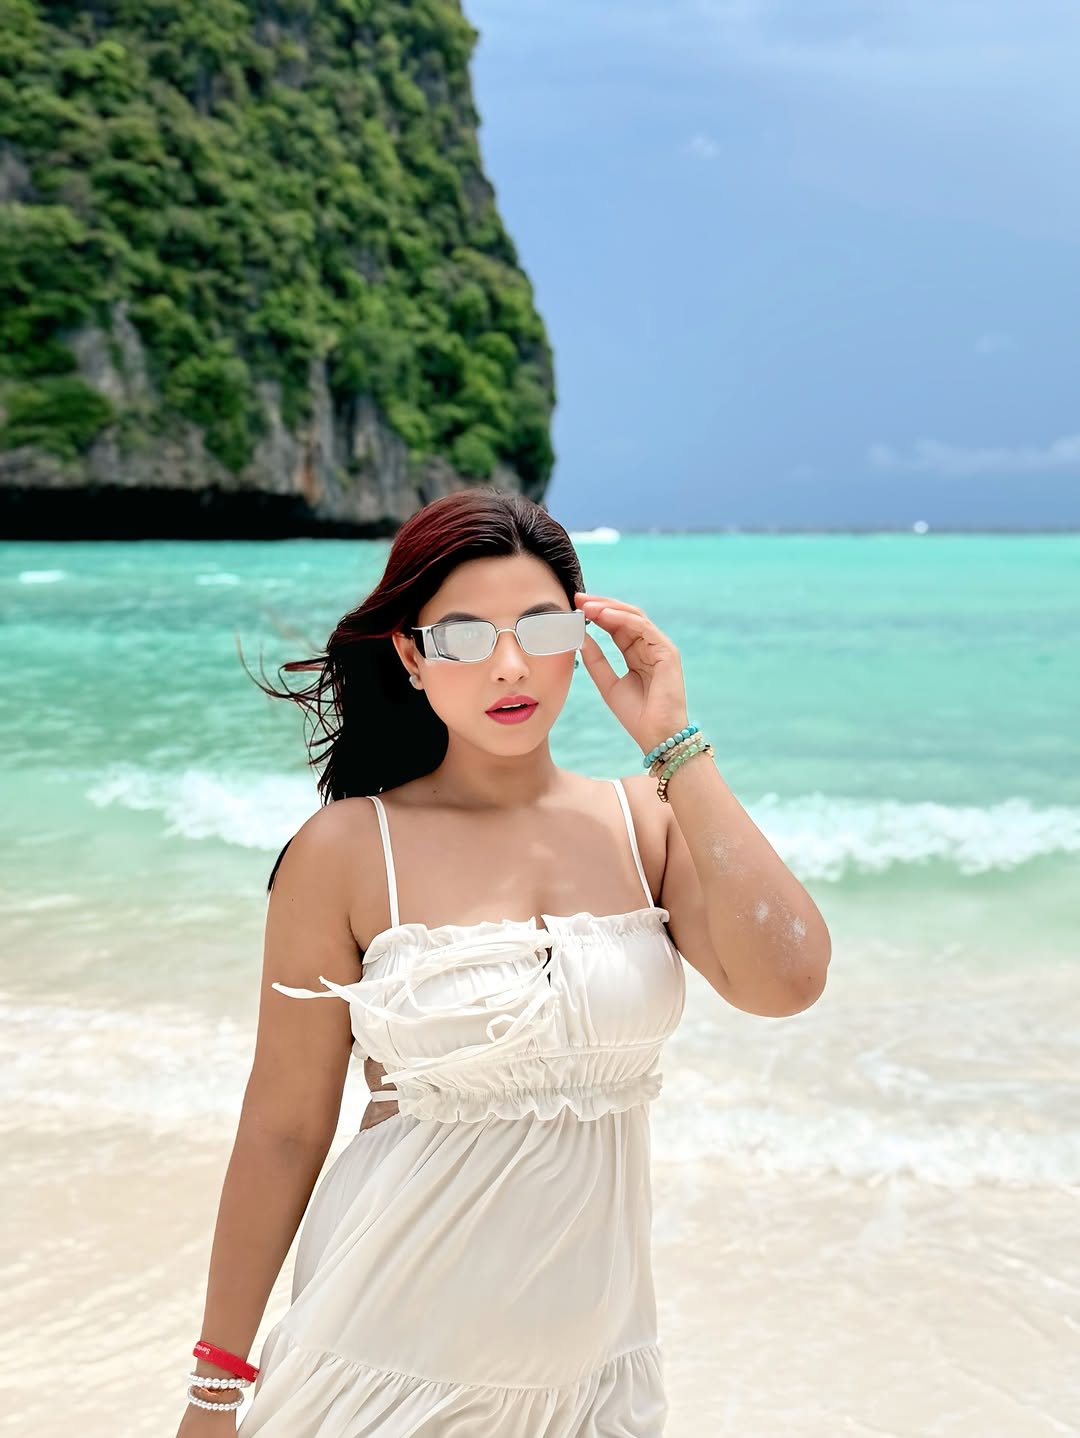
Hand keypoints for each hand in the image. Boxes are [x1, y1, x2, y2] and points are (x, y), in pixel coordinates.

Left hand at [574, 592, 688, 753]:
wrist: (655, 735)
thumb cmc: (635, 714)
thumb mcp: (607, 683)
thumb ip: (595, 659)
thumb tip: (579, 637)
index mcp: (636, 653)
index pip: (616, 625)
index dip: (596, 614)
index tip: (574, 606)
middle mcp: (649, 646)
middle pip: (625, 616)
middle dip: (601, 605)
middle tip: (578, 598)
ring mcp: (660, 647)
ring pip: (634, 617)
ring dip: (609, 608)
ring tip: (587, 605)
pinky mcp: (667, 652)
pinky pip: (643, 628)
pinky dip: (623, 619)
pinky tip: (604, 615)